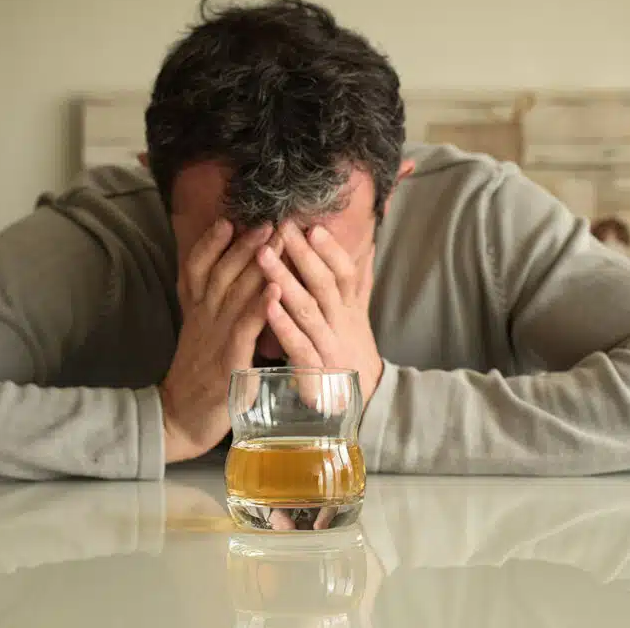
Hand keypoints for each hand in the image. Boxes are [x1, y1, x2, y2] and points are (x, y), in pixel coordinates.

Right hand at [160, 219, 282, 462]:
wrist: (179, 420)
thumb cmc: (199, 379)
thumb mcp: (202, 337)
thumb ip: (216, 311)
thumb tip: (239, 286)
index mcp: (196, 313)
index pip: (198, 269)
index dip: (211, 243)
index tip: (229, 219)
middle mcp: (203, 320)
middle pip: (222, 272)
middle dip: (245, 244)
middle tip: (269, 219)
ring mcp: (215, 340)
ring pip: (235, 293)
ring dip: (257, 264)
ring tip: (276, 240)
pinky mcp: (228, 363)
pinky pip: (244, 330)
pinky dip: (260, 307)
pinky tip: (276, 289)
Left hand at [257, 221, 382, 401]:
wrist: (357, 402)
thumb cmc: (349, 351)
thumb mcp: (357, 315)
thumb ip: (358, 281)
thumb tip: (367, 244)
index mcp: (349, 308)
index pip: (345, 272)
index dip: (331, 250)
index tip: (313, 226)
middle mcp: (340, 322)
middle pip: (324, 284)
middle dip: (303, 254)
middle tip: (282, 226)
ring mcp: (328, 345)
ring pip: (308, 308)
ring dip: (285, 280)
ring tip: (263, 255)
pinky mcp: (315, 370)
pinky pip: (299, 344)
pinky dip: (284, 325)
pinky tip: (268, 305)